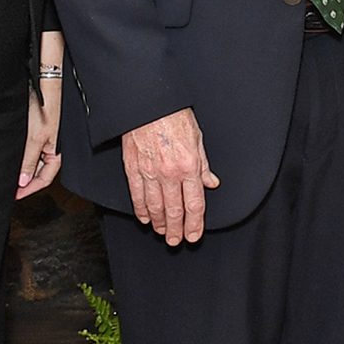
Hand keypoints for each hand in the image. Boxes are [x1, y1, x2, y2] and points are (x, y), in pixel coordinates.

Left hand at [18, 78, 63, 198]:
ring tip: (5, 174)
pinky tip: (7, 157)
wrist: (40, 85)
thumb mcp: (35, 139)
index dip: (30, 188)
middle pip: (37, 171)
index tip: (15, 195)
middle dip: (23, 180)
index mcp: (55, 152)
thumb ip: (29, 161)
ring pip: (30, 160)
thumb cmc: (44, 108)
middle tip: (8, 187)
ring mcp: (40, 139)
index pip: (44, 178)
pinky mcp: (32, 131)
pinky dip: (17, 156)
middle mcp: (49, 147)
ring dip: (19, 168)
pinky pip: (25, 149)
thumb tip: (24, 181)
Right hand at [120, 106, 220, 244]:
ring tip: (163, 232)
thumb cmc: (173, 115)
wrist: (148, 102)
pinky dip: (140, 209)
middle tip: (177, 241)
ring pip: (155, 206)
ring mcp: (149, 172)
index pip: (194, 204)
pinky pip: (137, 195)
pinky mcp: (133, 168)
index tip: (194, 235)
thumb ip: (203, 165)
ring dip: (159, 223)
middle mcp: (170, 172)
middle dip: (177, 229)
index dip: (195, 224)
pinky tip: (144, 218)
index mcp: (189, 165)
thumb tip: (211, 183)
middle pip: (174, 210)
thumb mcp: (197, 138)